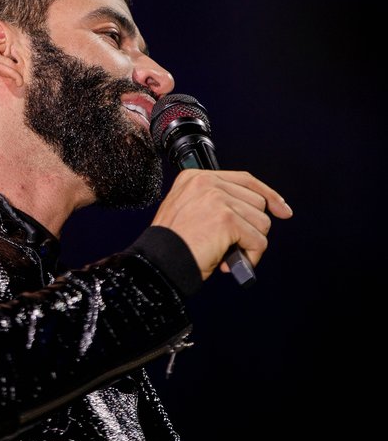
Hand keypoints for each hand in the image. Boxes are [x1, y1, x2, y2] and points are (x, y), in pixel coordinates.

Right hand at [151, 169, 292, 279]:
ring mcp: (216, 199)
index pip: (244, 179)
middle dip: (252, 228)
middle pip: (256, 202)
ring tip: (228, 255)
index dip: (267, 195)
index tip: (282, 209)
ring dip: (250, 245)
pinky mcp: (225, 219)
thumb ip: (216, 204)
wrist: (158, 263)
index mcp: (195, 177)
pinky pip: (258, 240)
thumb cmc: (172, 246)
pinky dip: (250, 257)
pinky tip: (229, 262)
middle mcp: (206, 182)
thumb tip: (256, 213)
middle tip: (233, 247)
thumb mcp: (190, 212)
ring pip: (261, 222)